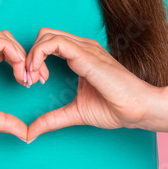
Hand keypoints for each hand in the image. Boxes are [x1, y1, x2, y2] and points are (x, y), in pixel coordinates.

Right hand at [0, 30, 30, 141]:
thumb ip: (2, 121)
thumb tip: (24, 132)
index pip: (5, 53)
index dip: (24, 64)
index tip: (34, 83)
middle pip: (7, 41)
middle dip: (27, 57)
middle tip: (37, 78)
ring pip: (1, 37)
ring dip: (20, 53)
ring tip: (27, 75)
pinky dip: (9, 49)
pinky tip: (18, 66)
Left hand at [23, 27, 158, 143]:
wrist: (139, 109)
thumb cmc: (115, 108)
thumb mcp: (75, 113)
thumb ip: (52, 119)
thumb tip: (30, 133)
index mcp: (80, 55)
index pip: (49, 43)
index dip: (34, 60)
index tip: (32, 82)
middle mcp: (82, 47)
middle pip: (44, 35)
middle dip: (29, 55)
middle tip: (28, 80)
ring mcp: (84, 48)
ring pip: (46, 35)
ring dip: (31, 55)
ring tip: (32, 79)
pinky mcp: (86, 55)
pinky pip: (54, 43)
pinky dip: (38, 55)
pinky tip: (39, 75)